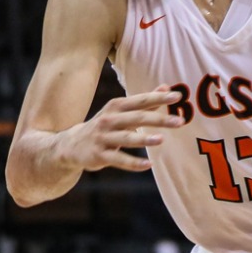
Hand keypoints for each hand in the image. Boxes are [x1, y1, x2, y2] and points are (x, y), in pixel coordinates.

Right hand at [63, 90, 182, 172]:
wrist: (71, 145)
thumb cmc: (104, 126)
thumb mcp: (120, 111)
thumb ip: (144, 101)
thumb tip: (166, 87)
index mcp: (116, 106)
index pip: (141, 100)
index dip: (159, 98)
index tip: (177, 96)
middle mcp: (109, 119)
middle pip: (137, 118)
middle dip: (159, 119)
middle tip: (180, 121)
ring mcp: (103, 138)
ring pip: (126, 138)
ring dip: (144, 139)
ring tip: (162, 140)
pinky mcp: (99, 155)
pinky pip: (119, 160)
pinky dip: (133, 163)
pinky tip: (148, 165)